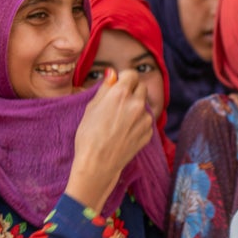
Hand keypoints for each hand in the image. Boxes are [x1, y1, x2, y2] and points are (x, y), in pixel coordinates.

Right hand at [67, 68, 153, 211]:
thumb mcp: (91, 107)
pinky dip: (138, 123)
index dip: (124, 78)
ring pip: (144, 106)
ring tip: (119, 121)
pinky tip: (124, 132)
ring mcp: (145, 119)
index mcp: (121, 93)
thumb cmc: (89, 135)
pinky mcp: (149, 133)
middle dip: (132, 91)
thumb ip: (105, 88)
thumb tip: (112, 74)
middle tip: (119, 103)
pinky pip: (146, 121)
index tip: (118, 85)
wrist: (98, 163)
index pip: (131, 74)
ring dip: (135, 108)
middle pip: (141, 87)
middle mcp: (137, 104)